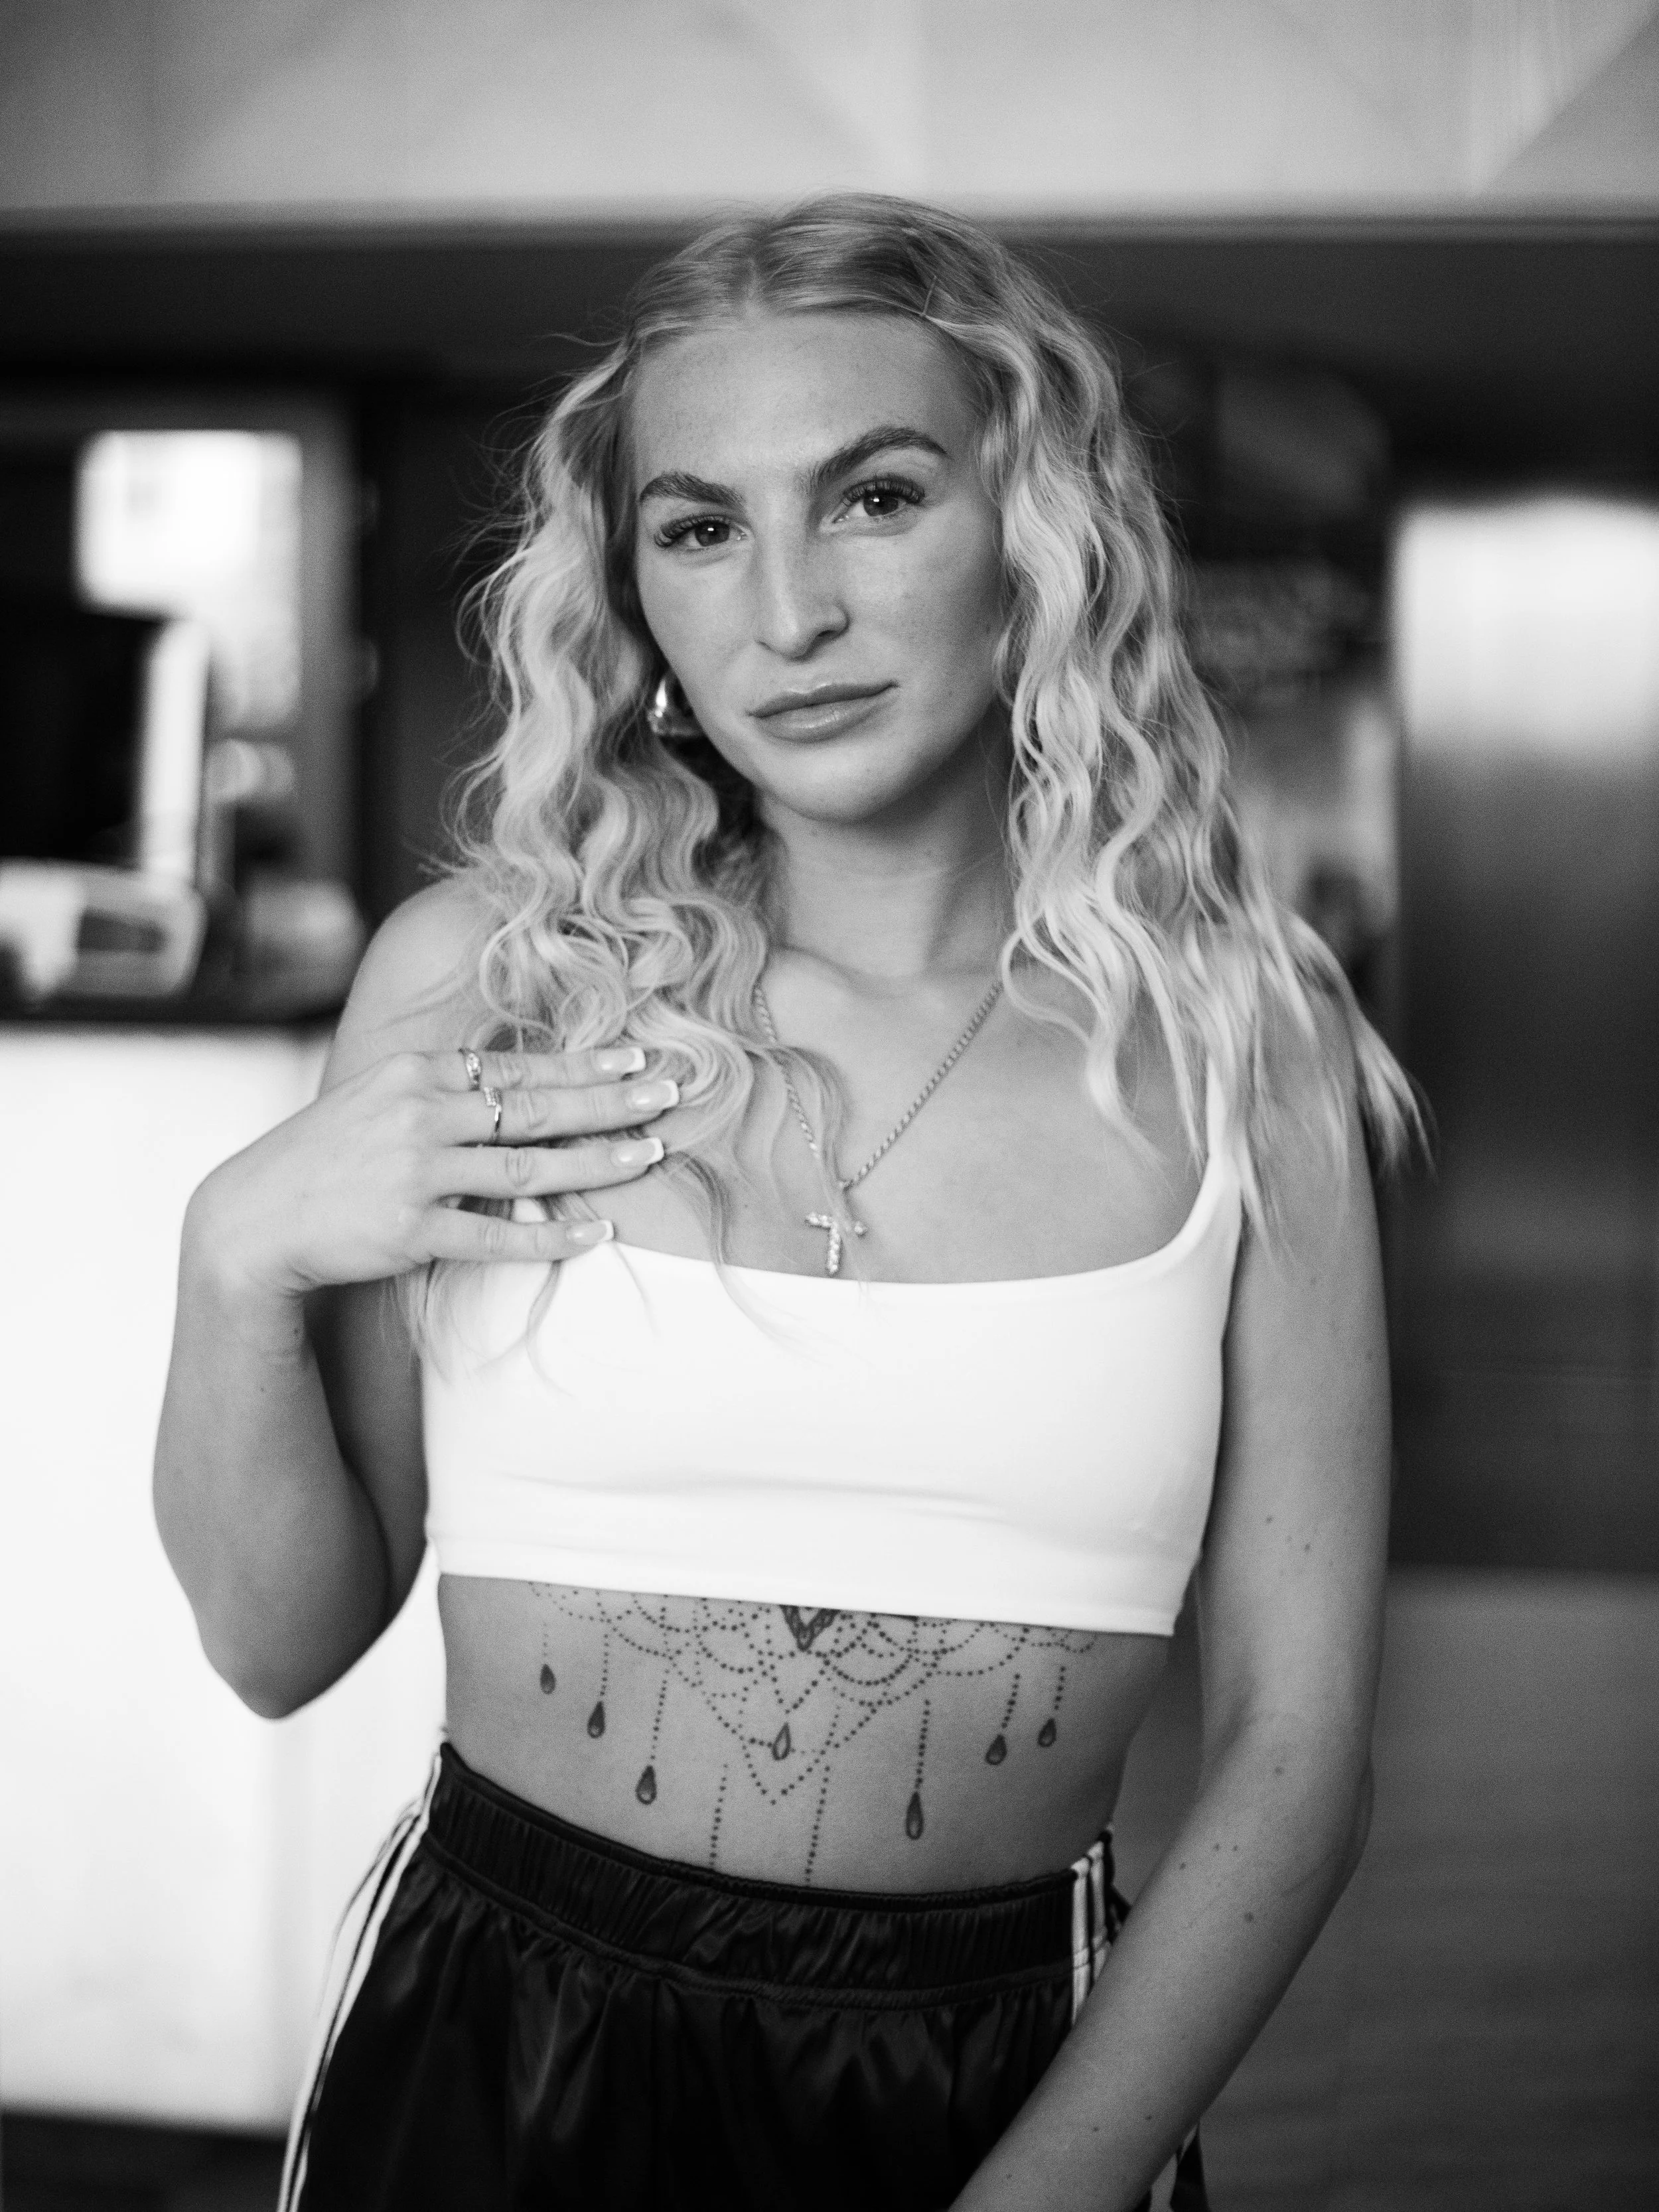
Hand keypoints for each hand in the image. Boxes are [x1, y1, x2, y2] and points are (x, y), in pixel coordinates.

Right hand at [190, 1044, 676, 1299]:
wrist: (253, 1217)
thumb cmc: (326, 1158)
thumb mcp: (378, 1097)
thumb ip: (443, 1088)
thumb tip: (516, 1080)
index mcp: (416, 1072)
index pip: (518, 1065)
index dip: (584, 1061)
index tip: (638, 1055)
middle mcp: (419, 1113)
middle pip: (535, 1106)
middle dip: (610, 1100)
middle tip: (668, 1095)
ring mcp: (415, 1172)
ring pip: (527, 1166)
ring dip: (596, 1162)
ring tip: (649, 1155)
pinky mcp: (410, 1230)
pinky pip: (497, 1234)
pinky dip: (551, 1235)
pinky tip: (597, 1233)